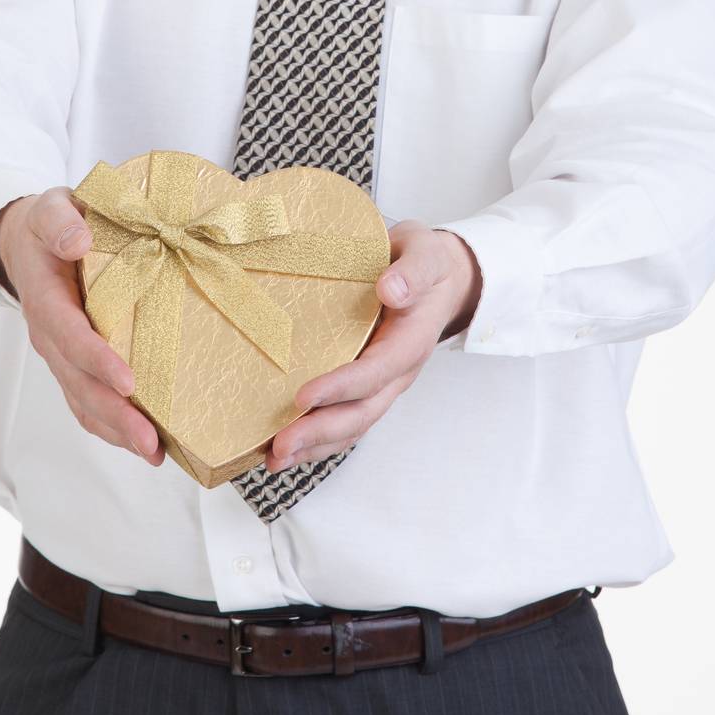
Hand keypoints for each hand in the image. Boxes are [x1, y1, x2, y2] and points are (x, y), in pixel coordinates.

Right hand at [0, 189, 164, 466]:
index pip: (70, 335)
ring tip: (153, 452)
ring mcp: (59, 356)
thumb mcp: (50, 209)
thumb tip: (79, 240)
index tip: (127, 381)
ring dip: (115, 431)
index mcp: (46, 299)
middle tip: (149, 440)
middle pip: (78, 384)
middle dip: (114, 415)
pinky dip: (110, 426)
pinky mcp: (71, 364)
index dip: (96, 360)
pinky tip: (143, 442)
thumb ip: (60, 221)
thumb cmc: (48, 225)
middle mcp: (50, 336)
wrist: (24, 242)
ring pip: (82, 402)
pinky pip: (86, 402)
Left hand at [265, 221, 481, 472]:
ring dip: (315, 445)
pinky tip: (284, 449)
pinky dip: (316, 439)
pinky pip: (344, 418)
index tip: (303, 397)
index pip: (375, 372)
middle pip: (361, 413)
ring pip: (352, 424)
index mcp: (410, 341)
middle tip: (280, 445)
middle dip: (320, 432)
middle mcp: (397, 372)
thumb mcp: (424, 255)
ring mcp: (382, 383)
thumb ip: (411, 272)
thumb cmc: (426, 264)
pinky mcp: (367, 385)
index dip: (340, 388)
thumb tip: (390, 289)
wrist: (439, 278)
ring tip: (275, 459)